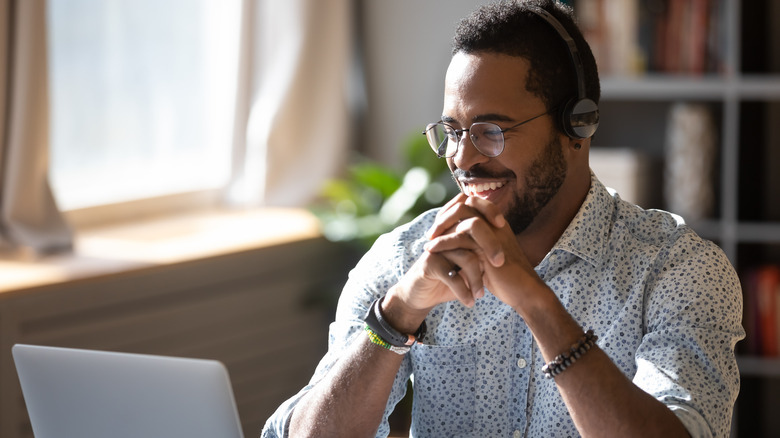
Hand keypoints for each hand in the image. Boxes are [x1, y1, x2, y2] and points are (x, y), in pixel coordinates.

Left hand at [424, 194, 541, 309]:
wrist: (523, 292)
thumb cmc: (506, 277)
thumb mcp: (488, 255)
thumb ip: (476, 243)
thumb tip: (456, 237)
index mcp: (497, 223)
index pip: (472, 202)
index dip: (453, 209)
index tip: (439, 224)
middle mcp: (496, 223)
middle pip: (466, 203)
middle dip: (445, 215)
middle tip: (431, 232)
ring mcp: (493, 233)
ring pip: (462, 216)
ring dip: (441, 226)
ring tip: (428, 240)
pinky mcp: (488, 247)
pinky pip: (460, 237)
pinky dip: (443, 242)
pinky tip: (431, 249)